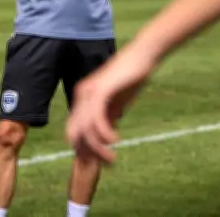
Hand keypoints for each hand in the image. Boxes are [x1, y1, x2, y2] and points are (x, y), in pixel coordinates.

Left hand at [65, 49, 154, 164]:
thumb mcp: (118, 102)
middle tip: (107, 164)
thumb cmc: (133, 76)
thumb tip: (104, 137)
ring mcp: (89, 93)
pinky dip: (104, 134)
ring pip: (86, 130)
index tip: (99, 163)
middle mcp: (82, 96)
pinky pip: (96, 119)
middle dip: (89, 154)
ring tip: (112, 159)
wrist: (144, 54)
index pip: (75, 130)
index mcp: (83, 98)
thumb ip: (109, 117)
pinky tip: (115, 140)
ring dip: (98, 149)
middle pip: (75, 134)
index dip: (83, 150)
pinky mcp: (100, 91)